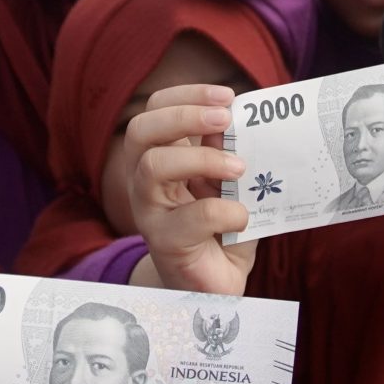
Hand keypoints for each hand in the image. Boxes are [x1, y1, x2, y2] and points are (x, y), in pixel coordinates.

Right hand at [125, 84, 252, 296]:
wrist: (212, 287)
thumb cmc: (221, 229)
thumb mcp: (228, 184)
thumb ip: (228, 154)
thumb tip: (239, 121)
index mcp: (159, 157)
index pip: (155, 110)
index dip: (187, 96)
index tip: (227, 96)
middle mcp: (144, 181)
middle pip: (140, 131)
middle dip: (184, 116)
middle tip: (224, 118)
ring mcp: (149, 212)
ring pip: (153, 166)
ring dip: (202, 158)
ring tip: (239, 168)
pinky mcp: (165, 244)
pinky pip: (190, 218)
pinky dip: (226, 211)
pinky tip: (243, 217)